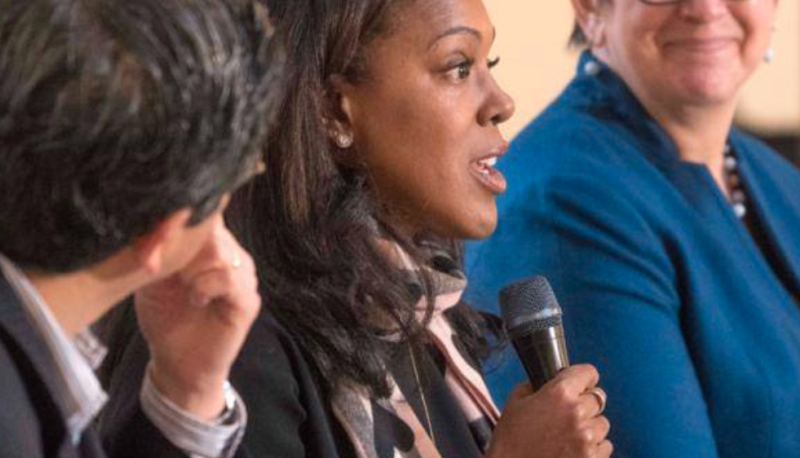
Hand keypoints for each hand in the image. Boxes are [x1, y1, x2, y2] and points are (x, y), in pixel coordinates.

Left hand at [135, 219, 260, 419]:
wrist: (177, 363)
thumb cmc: (164, 315)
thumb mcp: (152, 273)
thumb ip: (157, 245)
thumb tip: (148, 218)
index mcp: (209, 241)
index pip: (204, 209)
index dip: (180, 214)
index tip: (155, 232)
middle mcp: (231, 252)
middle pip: (212, 227)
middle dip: (180, 244)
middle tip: (157, 265)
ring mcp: (243, 274)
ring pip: (220, 252)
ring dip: (191, 269)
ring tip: (180, 286)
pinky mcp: (248, 299)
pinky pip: (229, 278)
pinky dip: (205, 287)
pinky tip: (195, 299)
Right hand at [487, 364, 611, 457]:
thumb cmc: (510, 439)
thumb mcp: (515, 402)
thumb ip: (536, 386)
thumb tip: (549, 380)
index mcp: (559, 393)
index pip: (588, 372)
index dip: (583, 378)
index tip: (580, 384)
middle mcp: (577, 412)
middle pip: (598, 398)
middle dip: (584, 404)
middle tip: (568, 415)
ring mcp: (587, 438)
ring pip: (602, 424)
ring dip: (590, 427)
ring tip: (569, 436)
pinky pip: (605, 446)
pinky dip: (593, 448)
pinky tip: (574, 451)